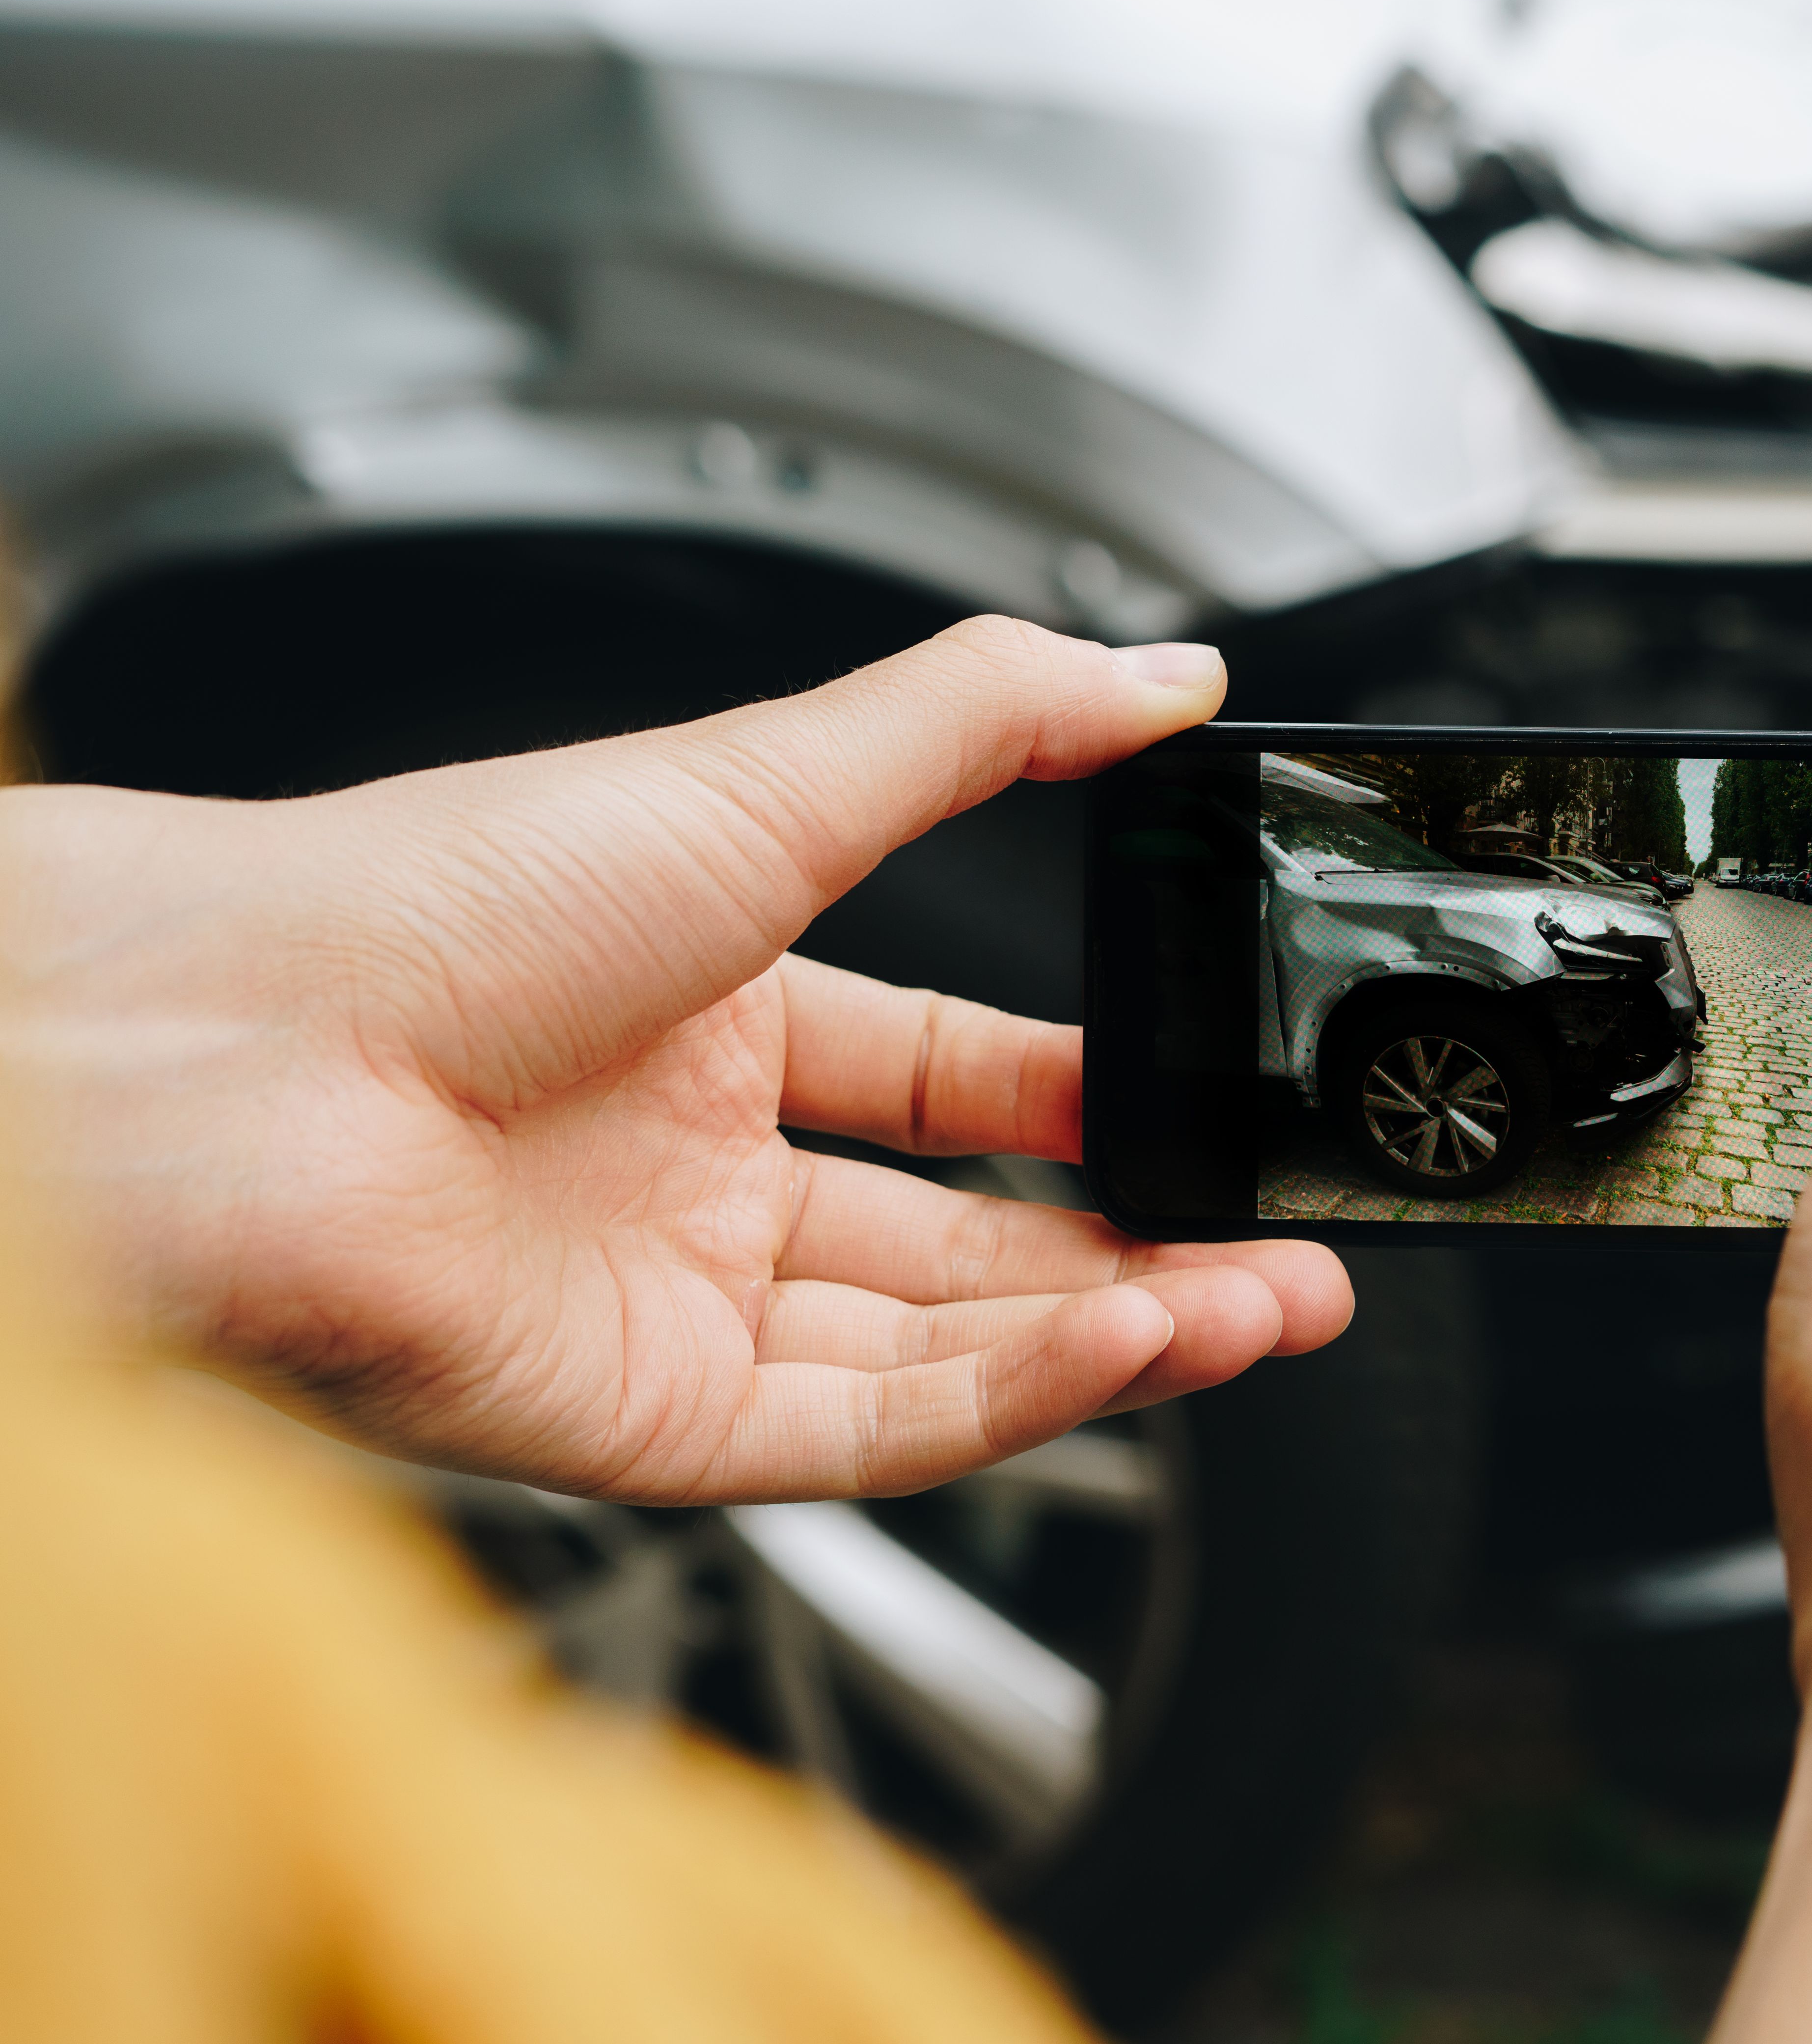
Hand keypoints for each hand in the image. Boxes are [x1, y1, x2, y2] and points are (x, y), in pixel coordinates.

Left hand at [0, 618, 1348, 1503]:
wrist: (239, 1058)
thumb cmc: (438, 903)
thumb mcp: (769, 778)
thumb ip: (982, 725)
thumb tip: (1156, 675)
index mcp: (711, 1019)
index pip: (945, 1081)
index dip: (1086, 1102)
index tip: (1204, 1102)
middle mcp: (692, 1172)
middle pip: (969, 1236)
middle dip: (1144, 1246)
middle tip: (1281, 1250)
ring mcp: (673, 1303)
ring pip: (942, 1346)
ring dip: (1116, 1332)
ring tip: (1258, 1305)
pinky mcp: (650, 1425)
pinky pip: (871, 1428)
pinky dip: (1013, 1396)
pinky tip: (1127, 1343)